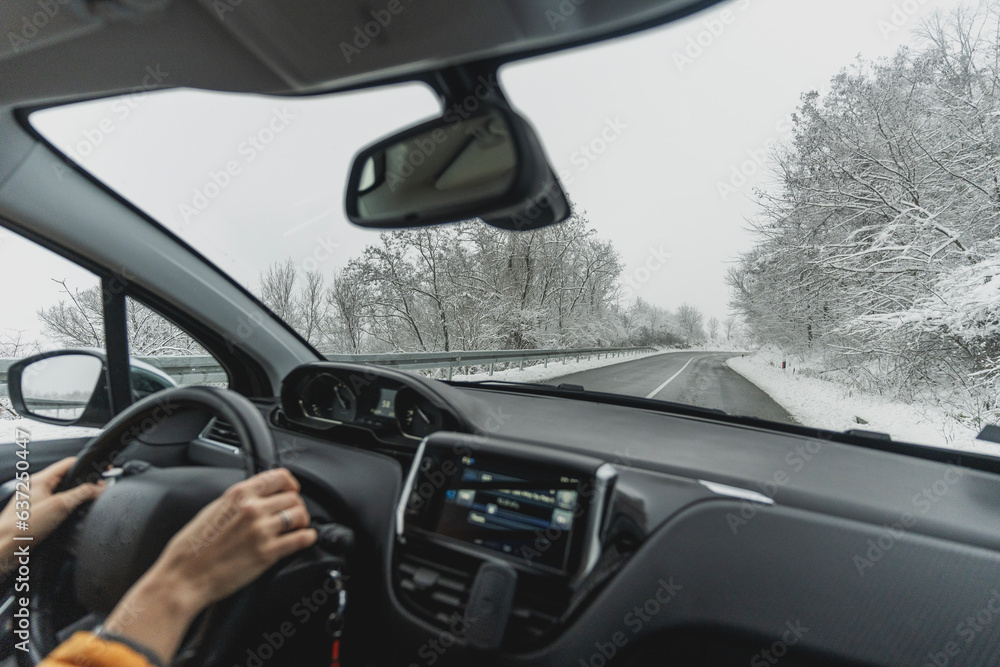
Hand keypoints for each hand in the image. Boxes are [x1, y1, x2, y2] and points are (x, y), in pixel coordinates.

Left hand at [0, 457, 103, 573]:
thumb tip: (99, 487)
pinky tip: (69, 518)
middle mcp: (36, 487)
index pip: (69, 463)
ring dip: (74, 499)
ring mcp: (35, 501)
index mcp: (39, 479)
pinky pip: (56, 506)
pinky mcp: (36, 514)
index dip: (87, 467)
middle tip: (94, 493)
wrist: (5, 547)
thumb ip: (82, 493)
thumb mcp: (60, 506)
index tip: (100, 474)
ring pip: (62, 493)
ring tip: (81, 506)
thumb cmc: (22, 527)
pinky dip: (66, 510)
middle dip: (82, 485)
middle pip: (67, 479)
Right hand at [102, 468, 316, 662]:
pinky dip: (308, 538)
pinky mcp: (268, 553)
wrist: (182, 578)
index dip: (290, 484)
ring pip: (300, 515)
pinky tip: (305, 539)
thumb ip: (237, 500)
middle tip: (292, 515)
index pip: (279, 477)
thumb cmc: (191, 548)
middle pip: (293, 497)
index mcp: (238, 495)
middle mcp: (252, 509)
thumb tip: (256, 496)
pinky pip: (302, 538)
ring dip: (302, 521)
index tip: (292, 490)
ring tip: (297, 528)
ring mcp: (261, 530)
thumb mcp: (212, 510)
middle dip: (295, 506)